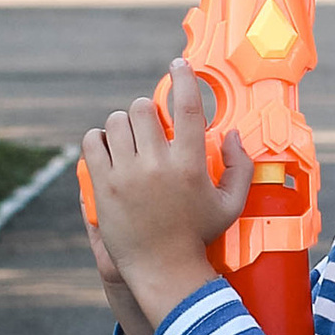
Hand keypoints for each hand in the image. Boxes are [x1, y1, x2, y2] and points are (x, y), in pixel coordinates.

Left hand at [79, 64, 249, 334]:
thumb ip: (240, 167)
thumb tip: (232, 133)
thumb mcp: (230, 204)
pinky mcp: (104, 184)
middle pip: (144, 108)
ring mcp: (128, 173)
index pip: (188, 106)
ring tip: (129, 138)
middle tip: (150, 125)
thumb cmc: (198, 237)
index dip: (184, 78)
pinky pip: (93, 142)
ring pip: (117, 121)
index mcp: (190, 164)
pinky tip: (108, 146)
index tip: (179, 65)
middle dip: (146, 110)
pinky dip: (99, 138)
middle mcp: (158, 164)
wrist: (162, 269)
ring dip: (123, 123)